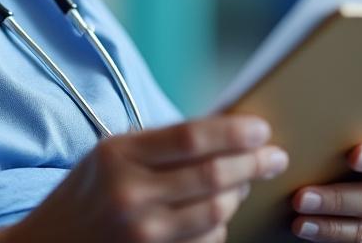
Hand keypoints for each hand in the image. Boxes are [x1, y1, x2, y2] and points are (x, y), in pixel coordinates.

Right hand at [0, 115, 288, 241]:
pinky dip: (219, 227)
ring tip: (242, 185)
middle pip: (214, 177)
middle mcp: (129, 194)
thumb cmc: (88, 193)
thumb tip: (227, 130)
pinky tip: (216, 215)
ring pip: (218, 214)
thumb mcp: (111, 155)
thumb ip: (161, 144)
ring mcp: (142, 234)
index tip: (261, 130)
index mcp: (118, 155)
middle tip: (274, 157)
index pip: (192, 138)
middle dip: (254, 164)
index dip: (234, 133)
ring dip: (238, 197)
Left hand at [289, 143, 361, 242]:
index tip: (354, 156)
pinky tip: (310, 231)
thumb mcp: (357, 149)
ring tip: (300, 222)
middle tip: (302, 197)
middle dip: (335, 200)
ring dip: (328, 226)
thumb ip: (345, 145)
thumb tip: (301, 143)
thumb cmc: (352, 162)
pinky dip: (330, 238)